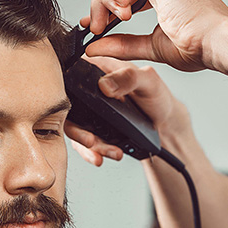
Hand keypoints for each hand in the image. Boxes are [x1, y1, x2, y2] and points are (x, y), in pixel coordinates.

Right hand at [64, 56, 190, 165]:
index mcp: (99, 69)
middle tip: (90, 140)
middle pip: (69, 108)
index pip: (71, 74)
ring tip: (107, 151)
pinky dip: (92, 152)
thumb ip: (129, 78)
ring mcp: (90, 112)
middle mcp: (90, 90)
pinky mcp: (93, 129)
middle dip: (76, 129)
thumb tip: (105, 84)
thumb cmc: (157, 97)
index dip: (63, 90)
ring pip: (75, 129)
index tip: (70, 107)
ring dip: (88, 145)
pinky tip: (101, 157)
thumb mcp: (148, 81)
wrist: (163, 124)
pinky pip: (85, 143)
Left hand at [82, 0, 227, 71]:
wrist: (213, 42)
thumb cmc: (194, 46)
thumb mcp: (149, 46)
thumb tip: (95, 48)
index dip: (107, 7)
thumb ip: (122, 45)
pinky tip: (119, 7)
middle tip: (96, 28)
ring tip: (110, 21)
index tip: (95, 26)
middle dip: (100, 5)